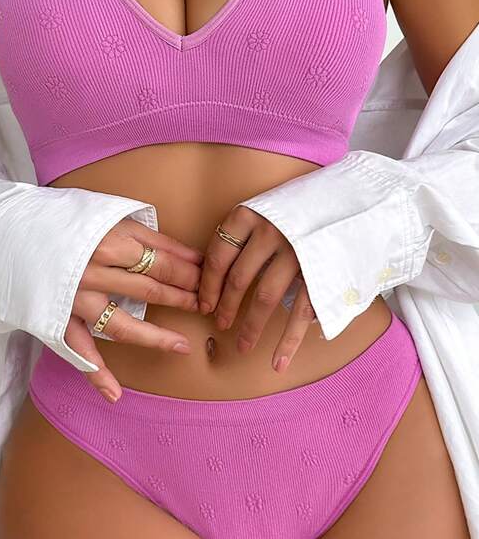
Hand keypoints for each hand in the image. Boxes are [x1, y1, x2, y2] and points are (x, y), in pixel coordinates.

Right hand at [63, 216, 203, 402]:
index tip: (208, 279)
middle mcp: (93, 273)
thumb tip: (189, 256)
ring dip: (155, 337)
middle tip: (205, 306)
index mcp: (109, 242)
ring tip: (182, 346)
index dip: (189, 272)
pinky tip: (115, 393)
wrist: (9, 229)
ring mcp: (74, 300)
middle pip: (149, 290)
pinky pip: (78, 351)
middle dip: (182, 298)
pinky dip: (95, 374)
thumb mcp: (109, 214)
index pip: (161, 261)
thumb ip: (147, 235)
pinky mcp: (56, 318)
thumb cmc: (64, 218)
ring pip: (123, 325)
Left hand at [197, 205, 317, 372]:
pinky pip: (300, 312)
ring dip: (251, 327)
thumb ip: (246, 233)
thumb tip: (220, 273)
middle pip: (239, 279)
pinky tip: (278, 361)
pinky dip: (288, 341)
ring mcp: (297, 252)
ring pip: (265, 298)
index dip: (208, 284)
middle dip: (226, 307)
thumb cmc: (304, 206)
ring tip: (243, 346)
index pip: (218, 256)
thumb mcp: (268, 207)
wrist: (357, 199)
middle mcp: (270, 231)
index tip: (203, 304)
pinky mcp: (321, 271)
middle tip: (220, 324)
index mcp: (251, 214)